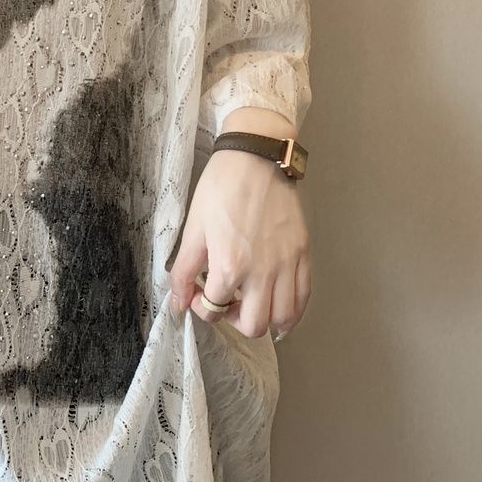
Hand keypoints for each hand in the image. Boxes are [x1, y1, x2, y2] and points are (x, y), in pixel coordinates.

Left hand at [168, 148, 310, 340]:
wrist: (256, 157)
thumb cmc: (220, 188)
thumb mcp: (194, 229)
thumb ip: (183, 271)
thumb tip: (177, 303)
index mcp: (230, 266)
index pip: (213, 309)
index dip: (199, 307)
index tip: (195, 292)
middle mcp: (262, 271)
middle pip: (253, 325)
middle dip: (232, 320)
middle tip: (224, 301)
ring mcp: (287, 264)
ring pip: (283, 318)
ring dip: (265, 320)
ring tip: (250, 304)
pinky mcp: (303, 253)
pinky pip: (304, 296)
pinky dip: (292, 310)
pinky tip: (278, 304)